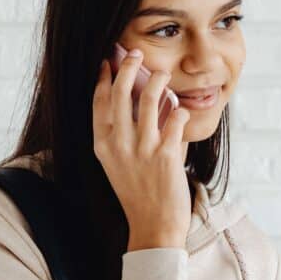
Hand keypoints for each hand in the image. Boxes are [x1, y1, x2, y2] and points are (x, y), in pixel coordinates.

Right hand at [92, 49, 192, 250]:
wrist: (153, 226)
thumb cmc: (137, 193)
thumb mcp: (116, 164)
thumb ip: (121, 135)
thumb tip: (134, 101)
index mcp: (103, 145)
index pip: (98, 102)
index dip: (102, 78)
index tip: (108, 61)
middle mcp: (119, 144)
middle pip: (120, 93)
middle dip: (128, 67)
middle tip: (136, 54)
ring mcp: (142, 149)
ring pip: (150, 98)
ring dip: (158, 80)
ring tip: (163, 74)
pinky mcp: (166, 155)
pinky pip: (176, 119)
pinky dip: (180, 110)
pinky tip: (182, 110)